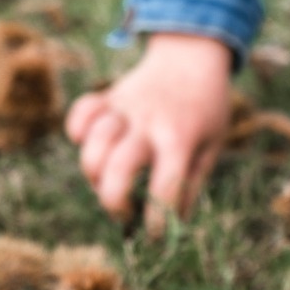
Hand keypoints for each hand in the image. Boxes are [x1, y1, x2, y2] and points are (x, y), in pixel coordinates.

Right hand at [65, 33, 231, 236]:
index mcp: (180, 139)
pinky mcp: (108, 96)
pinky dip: (77, 130)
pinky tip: (88, 141)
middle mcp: (149, 123)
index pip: (163, 190)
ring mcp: (125, 107)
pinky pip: (81, 113)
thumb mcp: (212, 144)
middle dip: (114, 202)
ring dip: (94, 173)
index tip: (154, 236)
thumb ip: (193, 183)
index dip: (155, 222)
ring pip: (93, 144)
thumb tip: (175, 224)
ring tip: (108, 181)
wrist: (192, 53)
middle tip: (124, 213)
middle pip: (117, 168)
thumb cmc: (207, 107)